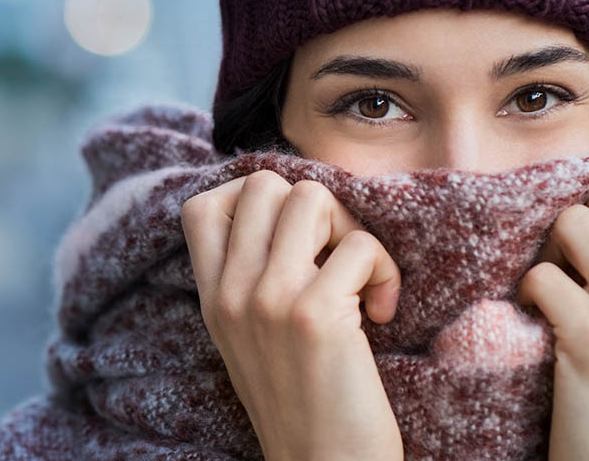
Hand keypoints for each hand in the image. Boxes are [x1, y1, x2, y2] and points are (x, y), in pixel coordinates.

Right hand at [180, 170, 403, 460]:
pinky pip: (360, 245)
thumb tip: (293, 208)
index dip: (255, 201)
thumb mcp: (251, 339)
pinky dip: (385, 271)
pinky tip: (383, 314)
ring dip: (351, 229)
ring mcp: (268, 299)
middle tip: (335, 257)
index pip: (204, 207)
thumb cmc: (302, 402)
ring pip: (312, 197)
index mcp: (212, 298)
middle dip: (315, 208)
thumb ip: (251, 280)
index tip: (294, 239)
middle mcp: (231, 293)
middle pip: (265, 184)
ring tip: (361, 279)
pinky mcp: (314, 315)